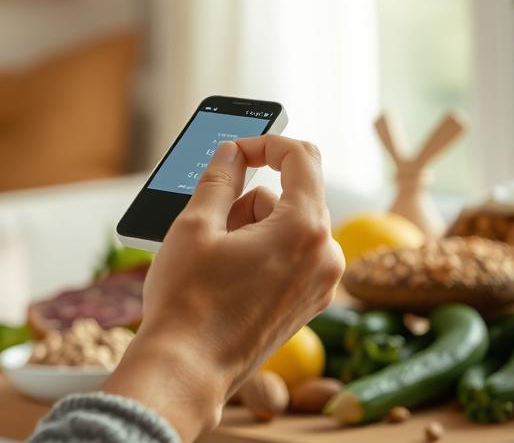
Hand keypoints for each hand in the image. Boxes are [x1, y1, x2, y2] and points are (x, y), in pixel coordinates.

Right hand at [101, 135, 344, 440]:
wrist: (188, 369)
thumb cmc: (188, 301)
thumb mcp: (195, 225)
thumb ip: (219, 179)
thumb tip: (231, 152)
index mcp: (305, 229)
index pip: (301, 157)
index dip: (265, 143)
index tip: (235, 151)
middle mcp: (325, 256)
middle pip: (293, 194)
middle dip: (249, 196)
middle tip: (208, 220)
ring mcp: (320, 285)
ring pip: (290, 227)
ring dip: (253, 226)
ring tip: (213, 256)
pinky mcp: (308, 305)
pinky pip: (292, 256)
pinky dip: (263, 250)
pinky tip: (227, 273)